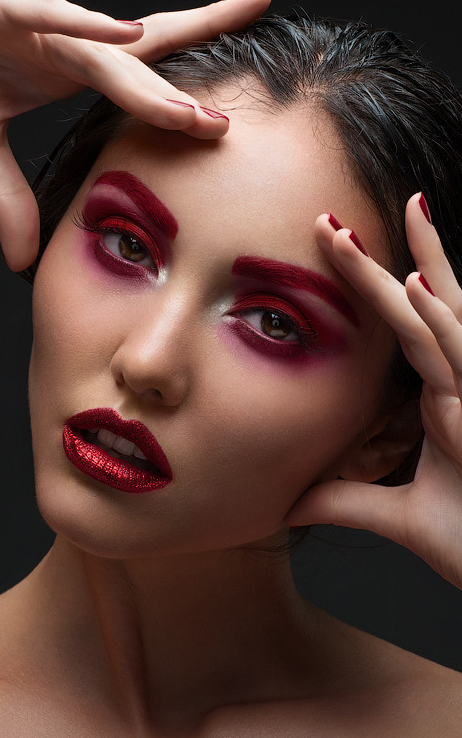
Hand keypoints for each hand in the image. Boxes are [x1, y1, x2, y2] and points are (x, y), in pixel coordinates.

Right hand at [0, 0, 270, 269]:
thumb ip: (8, 199)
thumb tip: (24, 260)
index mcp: (68, 71)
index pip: (142, 79)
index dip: (184, 95)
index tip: (226, 121)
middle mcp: (65, 45)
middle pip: (146, 60)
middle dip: (190, 88)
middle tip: (236, 124)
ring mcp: (35, 26)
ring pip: (107, 56)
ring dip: (152, 86)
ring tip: (196, 115)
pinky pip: (45, 16)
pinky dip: (83, 27)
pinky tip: (126, 36)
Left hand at [286, 193, 461, 589]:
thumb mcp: (398, 516)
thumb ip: (347, 501)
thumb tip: (292, 502)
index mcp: (444, 396)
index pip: (405, 326)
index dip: (370, 288)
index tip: (336, 248)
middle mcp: (461, 384)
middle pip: (425, 305)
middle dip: (380, 261)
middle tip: (331, 221)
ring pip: (443, 321)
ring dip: (412, 270)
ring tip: (375, 225)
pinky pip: (459, 362)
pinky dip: (439, 325)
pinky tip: (413, 290)